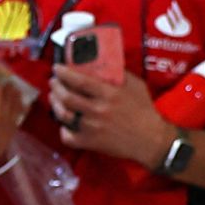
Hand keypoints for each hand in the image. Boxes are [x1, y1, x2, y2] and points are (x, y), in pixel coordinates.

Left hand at [48, 64, 174, 164]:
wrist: (151, 139)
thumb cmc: (144, 110)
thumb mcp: (135, 85)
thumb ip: (118, 74)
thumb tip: (102, 61)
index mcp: (109, 93)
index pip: (80, 81)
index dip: (64, 73)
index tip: (56, 68)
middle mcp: (99, 110)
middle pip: (67, 97)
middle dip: (55, 87)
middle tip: (53, 82)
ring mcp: (93, 127)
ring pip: (64, 115)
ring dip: (55, 104)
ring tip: (54, 97)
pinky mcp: (91, 142)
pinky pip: (68, 137)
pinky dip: (63, 130)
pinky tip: (64, 124)